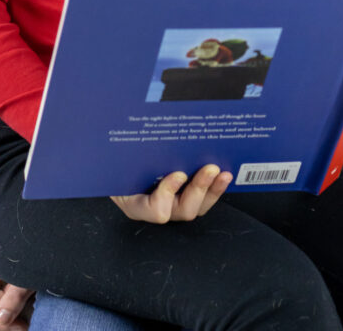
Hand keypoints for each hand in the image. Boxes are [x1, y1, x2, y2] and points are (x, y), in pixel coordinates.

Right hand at [111, 164, 232, 222]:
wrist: (120, 160)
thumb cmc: (116, 160)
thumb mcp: (117, 162)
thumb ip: (127, 156)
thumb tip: (132, 132)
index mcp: (134, 202)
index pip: (153, 209)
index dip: (167, 195)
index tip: (178, 175)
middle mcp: (155, 207)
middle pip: (181, 210)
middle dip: (198, 190)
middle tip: (209, 169)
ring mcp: (173, 204)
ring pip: (196, 207)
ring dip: (211, 190)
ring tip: (222, 173)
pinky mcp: (186, 196)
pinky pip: (203, 199)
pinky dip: (215, 188)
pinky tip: (225, 175)